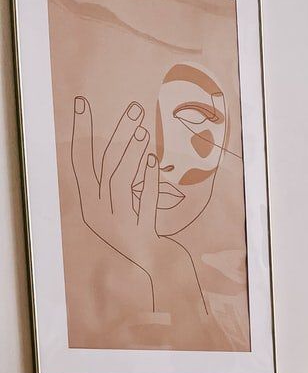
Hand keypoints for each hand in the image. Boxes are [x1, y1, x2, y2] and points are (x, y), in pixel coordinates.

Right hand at [70, 96, 207, 318]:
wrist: (162, 269)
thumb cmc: (145, 233)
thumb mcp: (125, 206)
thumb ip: (119, 181)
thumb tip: (127, 141)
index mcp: (91, 204)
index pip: (80, 161)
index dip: (80, 131)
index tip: (83, 103)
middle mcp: (99, 213)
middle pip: (103, 165)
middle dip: (116, 134)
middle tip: (134, 109)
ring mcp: (118, 224)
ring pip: (119, 181)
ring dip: (130, 152)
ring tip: (143, 130)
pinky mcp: (140, 233)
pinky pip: (141, 200)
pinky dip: (145, 179)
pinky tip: (152, 160)